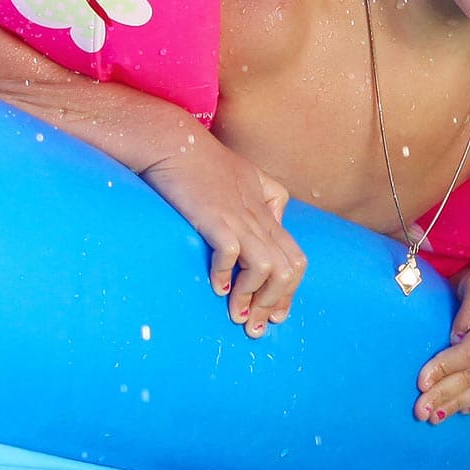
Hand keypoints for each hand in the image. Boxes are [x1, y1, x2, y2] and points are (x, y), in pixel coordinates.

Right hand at [139, 133, 304, 335]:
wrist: (173, 141)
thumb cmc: (204, 160)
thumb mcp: (250, 174)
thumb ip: (270, 195)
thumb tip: (280, 217)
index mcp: (268, 212)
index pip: (296, 260)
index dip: (289, 293)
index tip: (275, 316)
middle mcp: (259, 218)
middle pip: (287, 271)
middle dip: (274, 305)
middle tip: (255, 328)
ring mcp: (238, 218)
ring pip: (267, 268)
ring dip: (253, 298)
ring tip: (236, 316)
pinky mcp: (214, 218)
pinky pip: (233, 254)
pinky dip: (228, 277)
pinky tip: (217, 288)